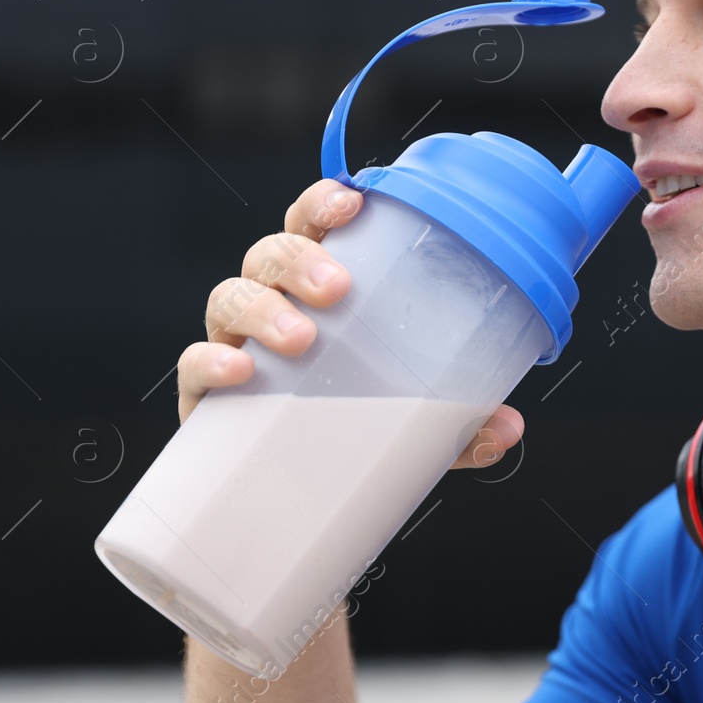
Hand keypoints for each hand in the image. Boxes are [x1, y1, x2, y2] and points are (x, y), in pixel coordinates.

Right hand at [173, 178, 526, 468]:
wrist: (294, 502)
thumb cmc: (355, 428)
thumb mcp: (415, 423)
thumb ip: (459, 424)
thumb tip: (508, 428)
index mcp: (317, 288)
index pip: (313, 225)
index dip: (325, 202)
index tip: (353, 200)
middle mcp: (271, 305)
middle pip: (270, 253)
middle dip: (301, 259)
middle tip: (339, 289)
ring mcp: (232, 346)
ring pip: (229, 296)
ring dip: (263, 307)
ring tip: (301, 337)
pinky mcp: (204, 398)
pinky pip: (194, 364)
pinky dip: (210, 362)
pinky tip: (238, 371)